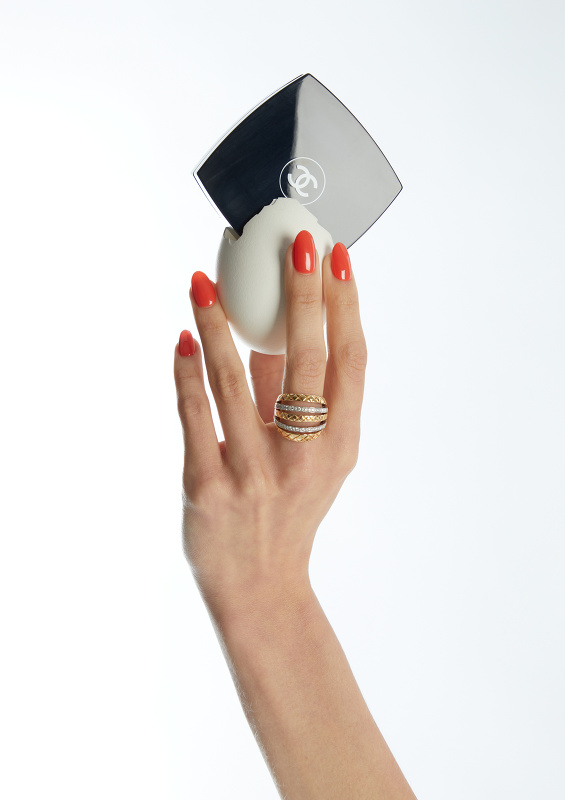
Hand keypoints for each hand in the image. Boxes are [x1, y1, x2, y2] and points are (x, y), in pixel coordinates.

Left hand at [173, 232, 366, 623]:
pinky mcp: (207, 488)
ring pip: (235, 381)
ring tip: (203, 280)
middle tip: (292, 243)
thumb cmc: (291, 509)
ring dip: (219, 324)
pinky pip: (195, 417)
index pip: (351, 360)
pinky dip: (186, 372)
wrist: (261, 586)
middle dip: (302, 294)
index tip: (336, 255)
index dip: (345, 304)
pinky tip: (182, 336)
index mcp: (340, 443)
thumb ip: (297, 397)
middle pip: (307, 361)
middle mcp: (305, 455)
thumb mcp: (316, 459)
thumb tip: (273, 329)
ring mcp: (256, 472)